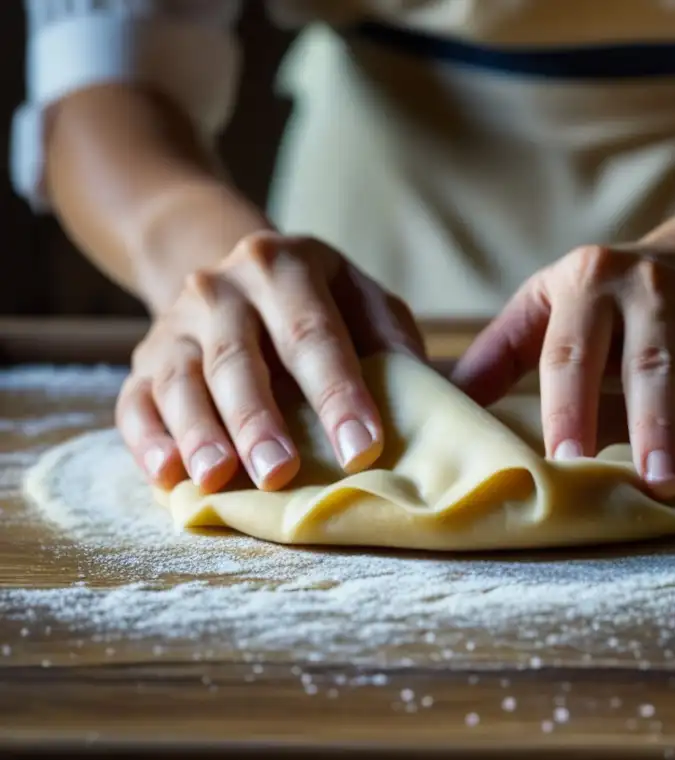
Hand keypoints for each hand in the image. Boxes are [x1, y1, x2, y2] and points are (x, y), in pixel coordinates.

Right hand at [117, 232, 423, 492]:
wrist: (235, 276)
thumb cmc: (321, 307)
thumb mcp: (364, 305)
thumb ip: (396, 347)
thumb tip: (440, 405)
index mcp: (286, 267)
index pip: (313, 333)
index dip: (338, 393)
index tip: (363, 448)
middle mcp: (222, 288)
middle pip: (238, 358)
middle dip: (260, 420)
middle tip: (282, 474)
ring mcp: (175, 324)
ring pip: (181, 381)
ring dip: (199, 433)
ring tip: (219, 480)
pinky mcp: (142, 362)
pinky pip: (135, 403)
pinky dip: (148, 442)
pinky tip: (169, 477)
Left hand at [452, 243, 674, 497]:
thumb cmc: (605, 302)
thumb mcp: (547, 309)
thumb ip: (499, 354)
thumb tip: (442, 405)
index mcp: (582, 281)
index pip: (569, 352)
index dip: (567, 408)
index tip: (563, 459)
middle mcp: (639, 285)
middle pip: (641, 363)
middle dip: (642, 425)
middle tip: (637, 484)